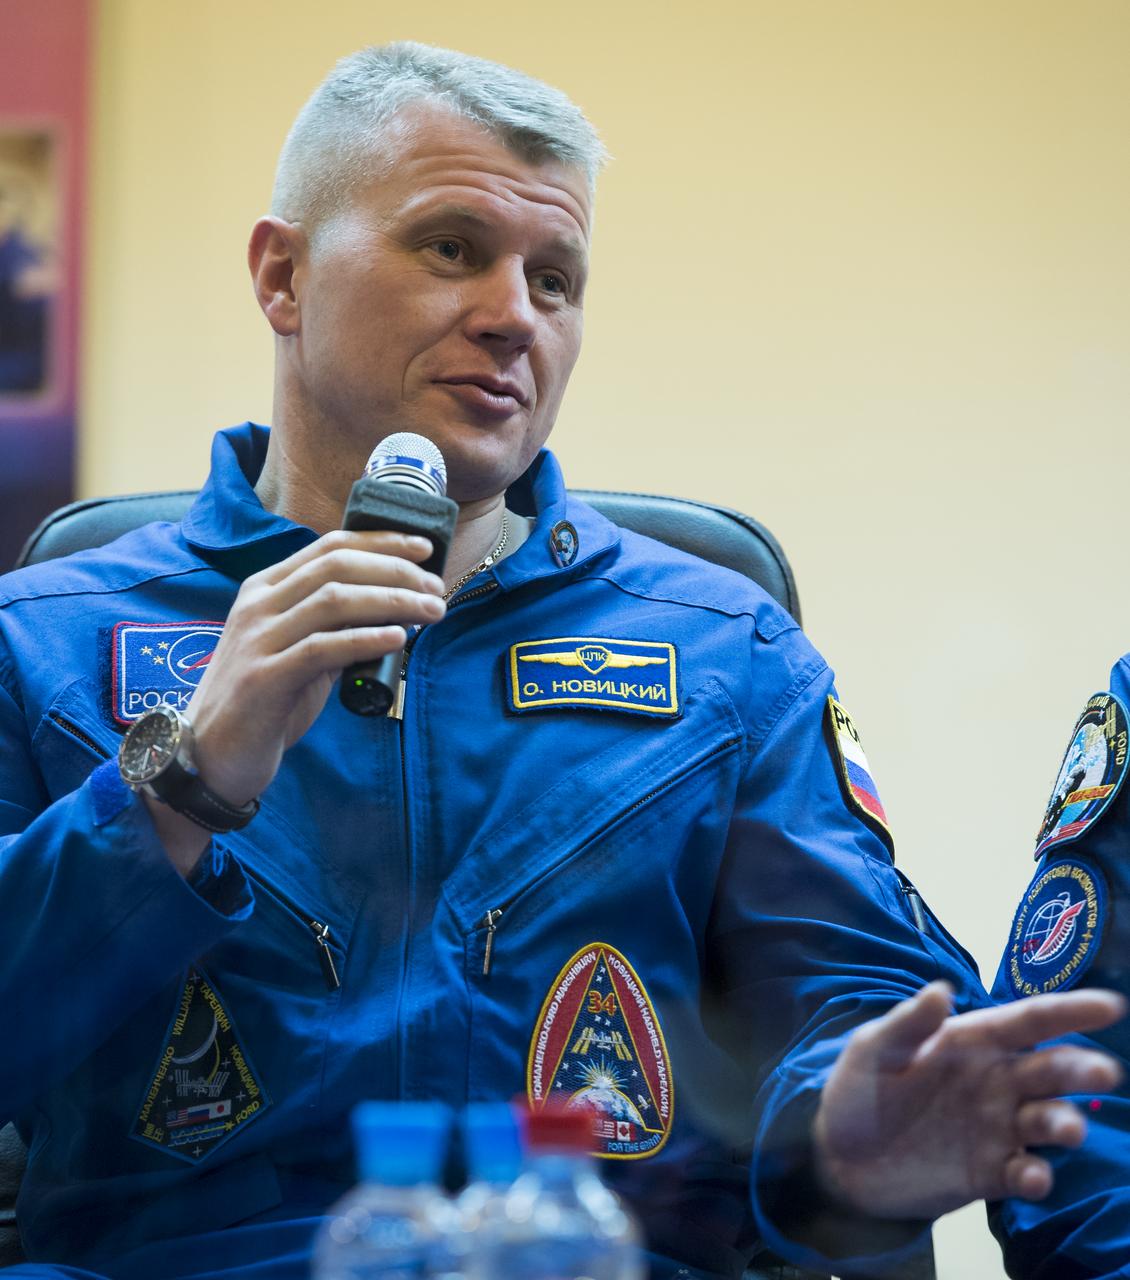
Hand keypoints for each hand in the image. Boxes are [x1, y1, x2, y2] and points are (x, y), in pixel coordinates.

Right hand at [148, 530, 444, 873]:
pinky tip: (398, 639)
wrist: (209, 755)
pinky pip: (323, 648)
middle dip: (396, 571)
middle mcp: (258, 605)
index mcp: (265, 589)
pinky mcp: (264, 678)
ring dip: (392, 601)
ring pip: (334, 600)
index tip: (425, 549)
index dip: (382, 541)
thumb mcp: (299, 651)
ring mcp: (258, 640)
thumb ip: (334, 627)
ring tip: (431, 612)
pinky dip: (366, 639)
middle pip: (338, 567)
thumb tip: (395, 611)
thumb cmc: (264, 703)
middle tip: (436, 590)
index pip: (330, 547)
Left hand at [812, 981, 1125, 1219]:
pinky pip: (1025, 1173)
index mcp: (971, 1042)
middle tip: (1103, 1072)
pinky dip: (1035, 1177)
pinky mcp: (990, 1173)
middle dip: (1081, 1069)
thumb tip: (942, 990)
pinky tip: (1030, 1177)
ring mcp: (997, 1128)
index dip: (1069, 1011)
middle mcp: (995, 1081)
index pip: (1028, 1021)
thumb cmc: (858, 1091)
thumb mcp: (872, 1050)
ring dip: (1064, 1123)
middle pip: (1050, 1070)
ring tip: (1064, 1127)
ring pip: (1048, 1121)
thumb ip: (908, 1024)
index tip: (1111, 1005)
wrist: (839, 1160)